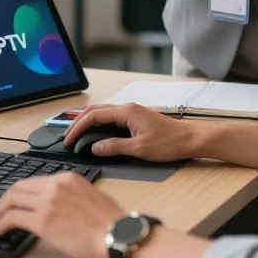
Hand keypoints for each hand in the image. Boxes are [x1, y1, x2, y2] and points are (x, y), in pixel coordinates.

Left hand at [0, 172, 123, 257]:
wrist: (117, 234)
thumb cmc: (111, 222)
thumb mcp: (90, 195)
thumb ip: (72, 193)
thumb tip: (60, 203)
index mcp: (67, 178)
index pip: (34, 180)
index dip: (20, 192)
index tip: (15, 201)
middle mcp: (55, 186)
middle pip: (18, 187)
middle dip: (5, 199)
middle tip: (0, 210)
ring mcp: (47, 202)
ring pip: (12, 199)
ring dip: (0, 211)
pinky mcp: (42, 221)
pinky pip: (13, 217)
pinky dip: (2, 223)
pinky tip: (1, 230)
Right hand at [63, 103, 196, 160]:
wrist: (190, 139)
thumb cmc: (170, 143)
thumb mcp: (139, 149)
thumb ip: (114, 147)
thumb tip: (94, 147)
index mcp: (126, 112)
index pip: (94, 116)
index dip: (78, 128)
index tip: (68, 140)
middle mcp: (127, 108)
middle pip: (95, 111)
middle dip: (78, 122)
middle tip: (67, 137)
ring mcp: (132, 112)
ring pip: (102, 112)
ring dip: (87, 122)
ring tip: (76, 135)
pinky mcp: (135, 118)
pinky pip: (111, 117)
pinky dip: (98, 123)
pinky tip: (95, 132)